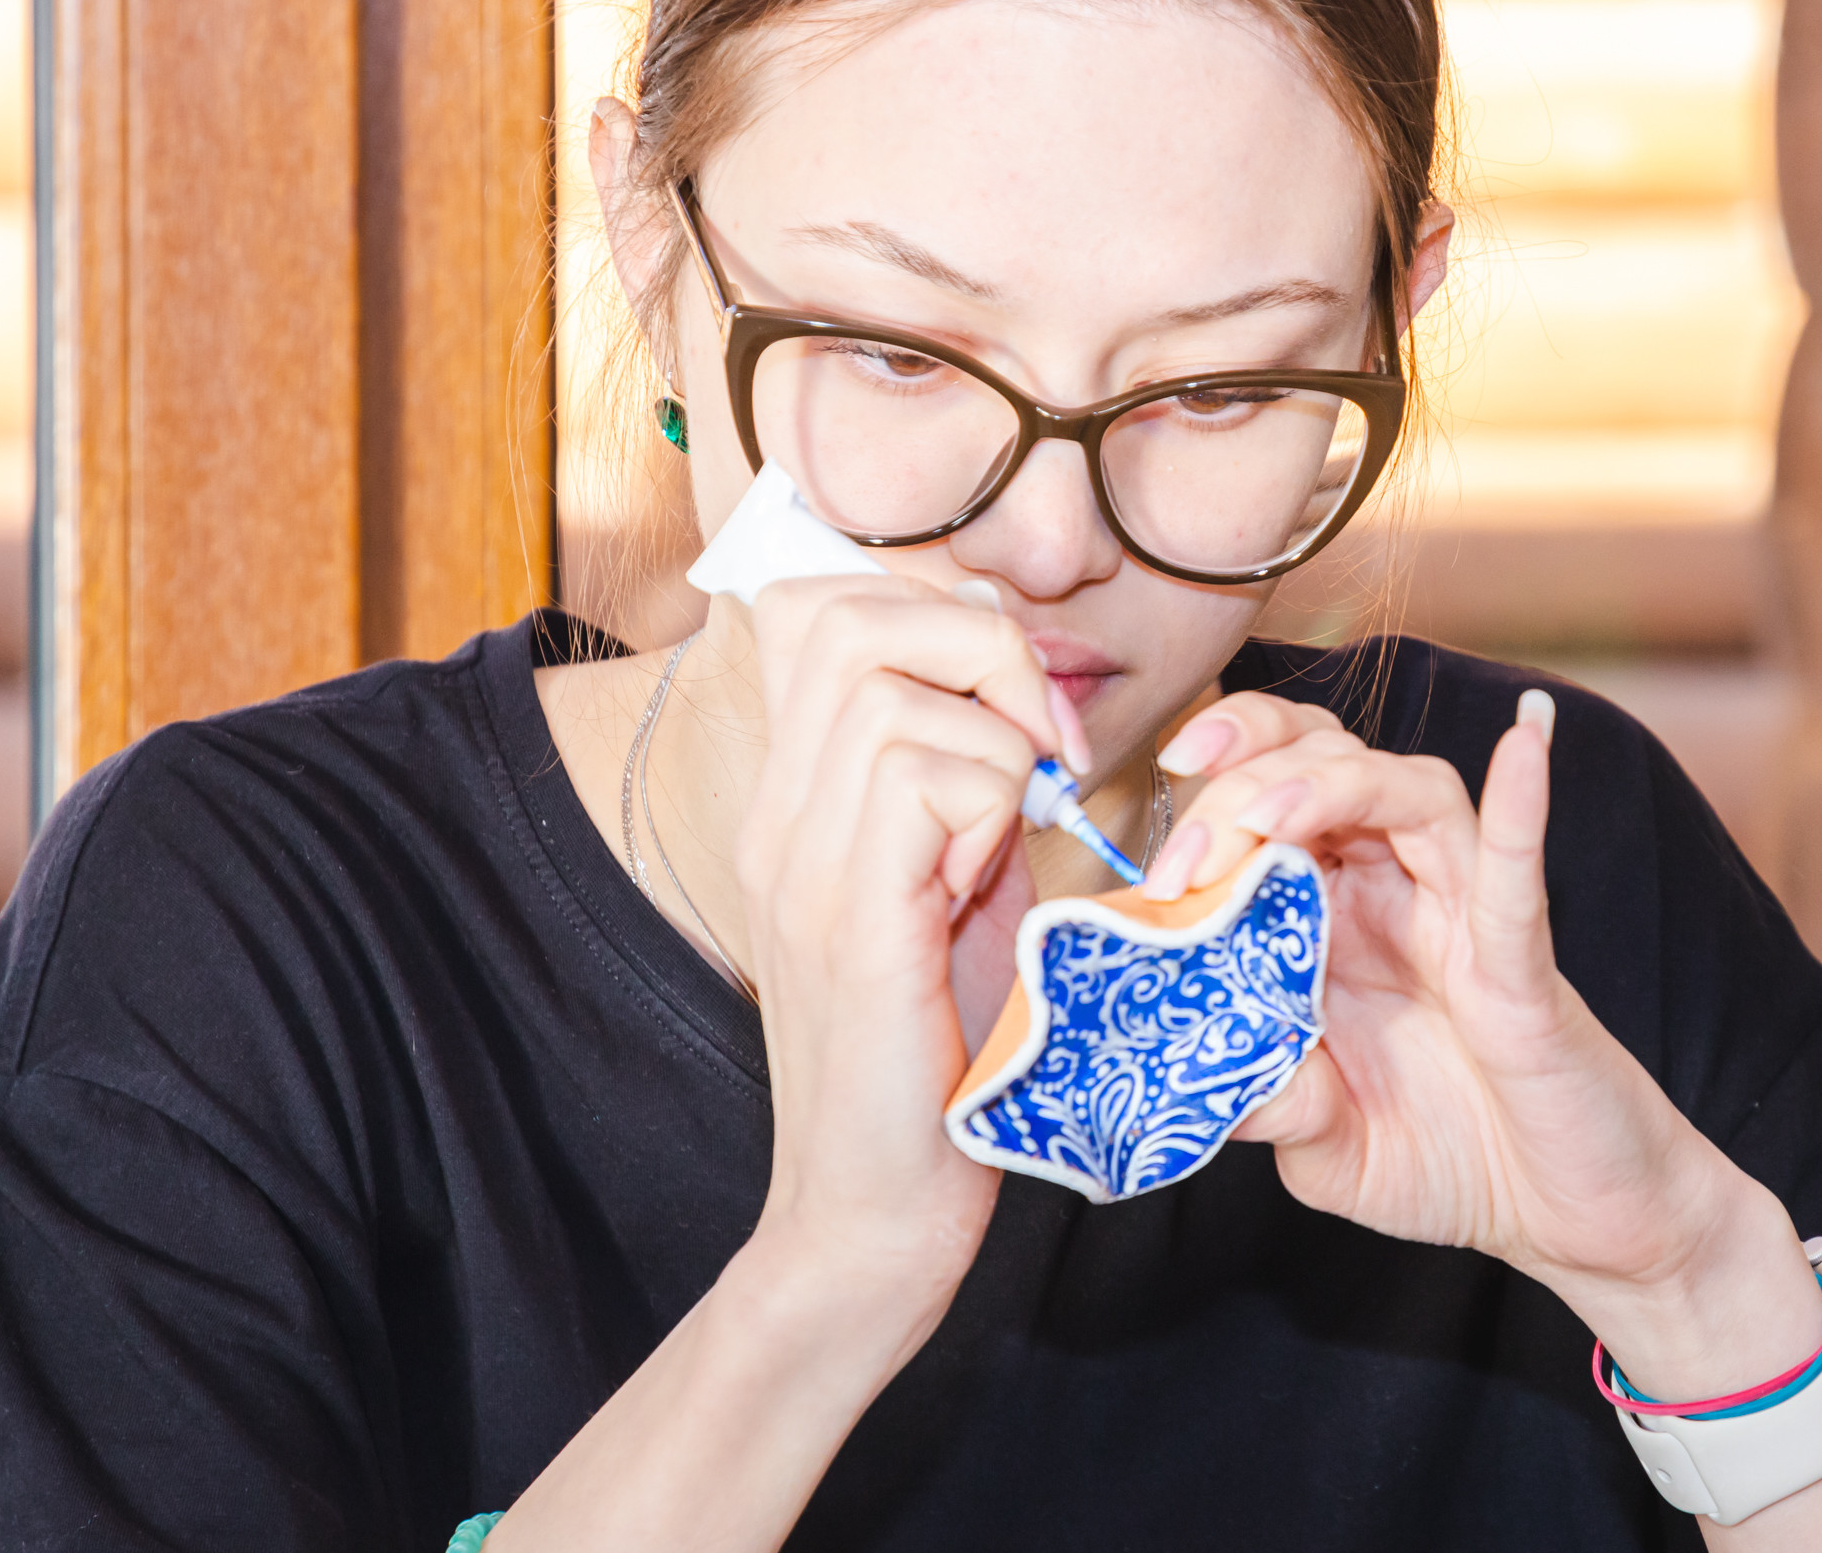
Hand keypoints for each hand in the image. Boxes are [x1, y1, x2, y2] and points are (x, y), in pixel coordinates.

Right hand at [729, 577, 1084, 1316]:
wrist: (875, 1217)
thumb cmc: (938, 1062)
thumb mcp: (962, 891)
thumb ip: (976, 788)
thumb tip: (1029, 689)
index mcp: (798, 798)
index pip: (819, 605)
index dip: (935, 609)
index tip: (1017, 700)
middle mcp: (779, 813)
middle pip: (843, 609)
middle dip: (978, 642)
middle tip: (1043, 743)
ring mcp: (799, 861)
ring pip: (885, 679)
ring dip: (995, 732)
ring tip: (1023, 824)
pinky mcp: (846, 918)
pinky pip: (916, 770)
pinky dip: (990, 797)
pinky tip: (995, 877)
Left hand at [1155, 690, 1821, 1400]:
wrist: (1569, 1218)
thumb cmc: (1453, 1160)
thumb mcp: (1324, 1145)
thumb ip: (1263, 1103)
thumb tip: (1182, 1068)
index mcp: (1335, 917)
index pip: (1266, 798)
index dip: (1205, 799)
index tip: (1150, 862)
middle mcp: (1396, 894)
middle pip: (1323, 764)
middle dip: (1242, 779)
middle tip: (1184, 858)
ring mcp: (1464, 918)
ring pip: (1407, 792)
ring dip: (1327, 782)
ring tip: (1265, 811)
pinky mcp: (1524, 965)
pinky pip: (1515, 872)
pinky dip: (1520, 805)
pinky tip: (1524, 741)